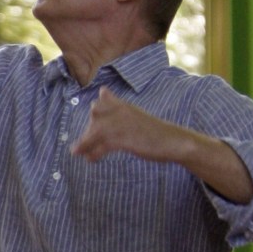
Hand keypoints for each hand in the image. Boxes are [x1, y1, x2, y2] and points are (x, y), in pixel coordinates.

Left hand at [71, 86, 252, 202]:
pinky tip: (90, 160)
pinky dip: (94, 153)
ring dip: (84, 143)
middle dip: (89, 129)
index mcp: (124, 105)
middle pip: (96, 114)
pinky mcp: (125, 139)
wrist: (175, 142)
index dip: (96, 111)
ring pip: (96, 131)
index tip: (92, 118)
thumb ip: (116, 106)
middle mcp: (122, 111)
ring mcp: (124, 125)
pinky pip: (103, 145)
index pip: (102, 100)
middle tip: (82, 144)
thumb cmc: (153, 131)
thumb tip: (101, 92)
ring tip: (76, 152)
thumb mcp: (134, 115)